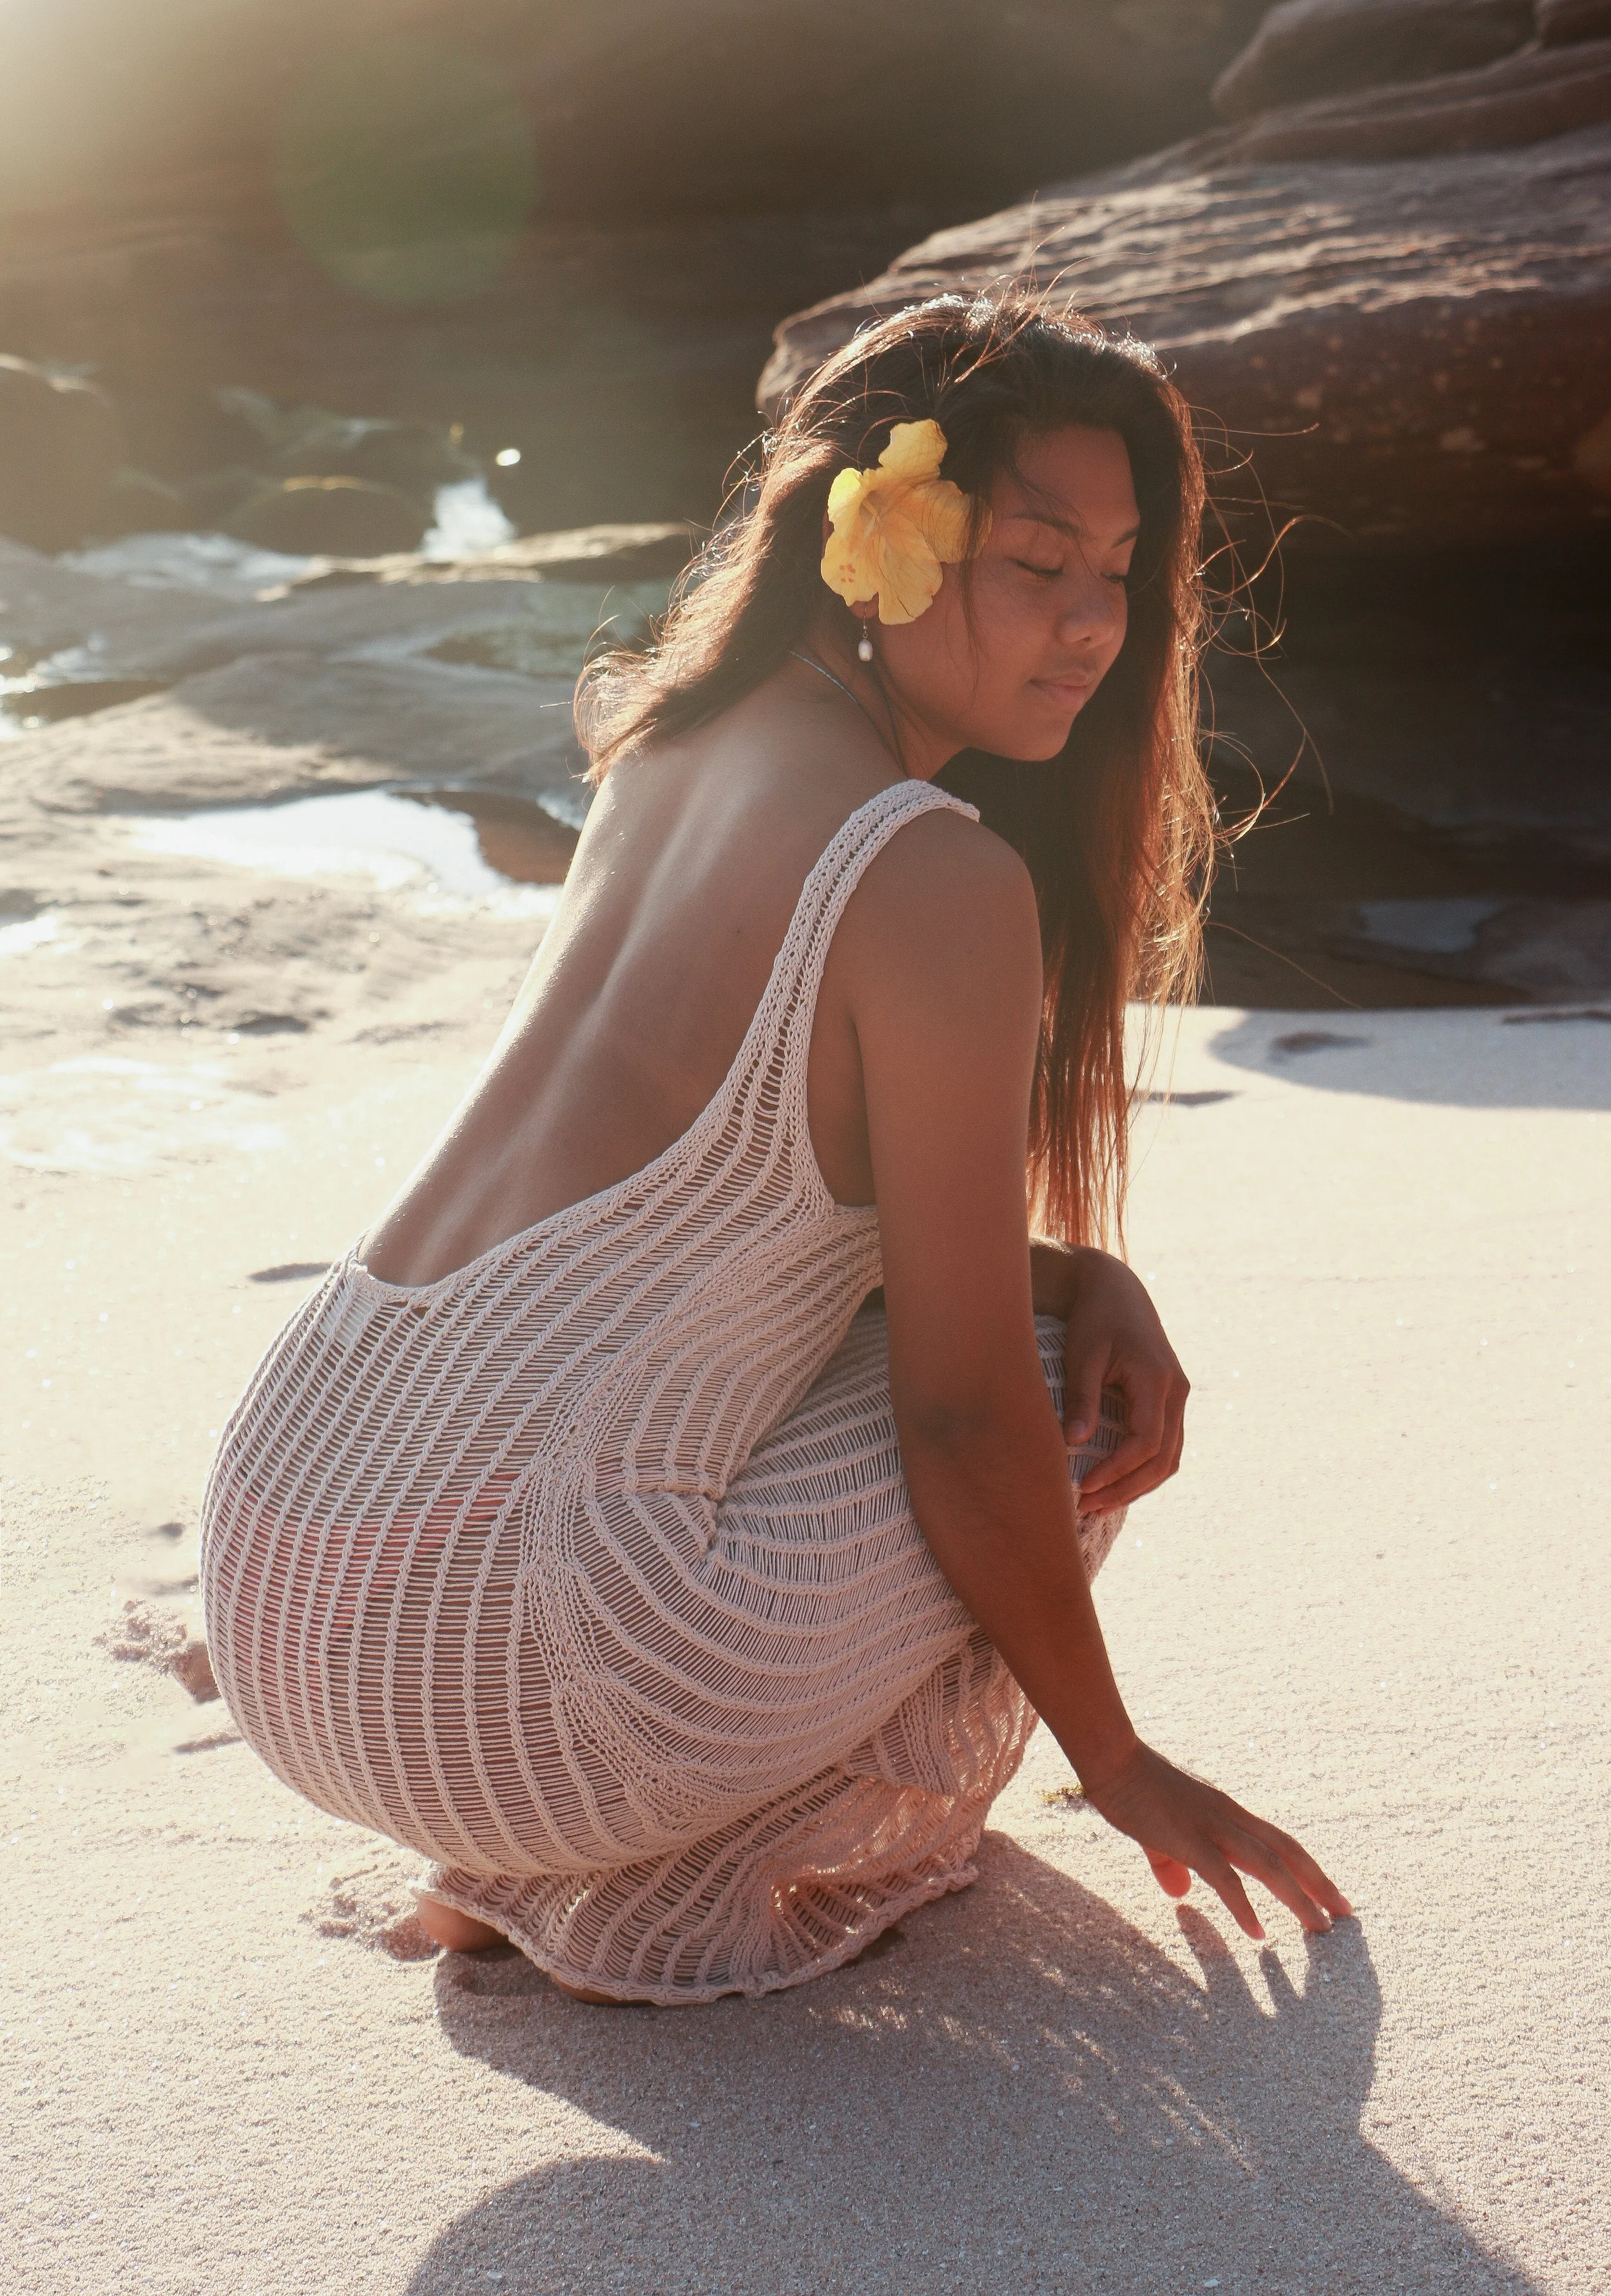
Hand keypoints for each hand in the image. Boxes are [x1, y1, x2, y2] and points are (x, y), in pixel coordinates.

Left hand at [1034, 1245, 1189, 1509]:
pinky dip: (1143, 1469)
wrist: (1114, 1289)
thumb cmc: (1093, 1319)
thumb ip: (1081, 1398)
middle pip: (1162, 1459)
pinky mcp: (1170, 1399)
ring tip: (1097, 1504)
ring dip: (1136, 1485)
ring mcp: (1178, 1397)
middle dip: (1125, 1489)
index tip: (1082, 1487)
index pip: (1145, 1442)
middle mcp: (1176, 1392)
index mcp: (1158, 1380)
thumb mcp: (1082, 1355)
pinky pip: (1166, 1446)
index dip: (1116, 1471)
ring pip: (1169, 1458)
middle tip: (1086, 1507)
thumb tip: (1073, 1443)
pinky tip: (1113, 1482)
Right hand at [1081, 1739, 1352, 1939]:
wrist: (1113, 1759)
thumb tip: (1179, 1893)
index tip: (1329, 1893)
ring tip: (1320, 1926)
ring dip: (1298, 1896)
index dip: (1306, 1867)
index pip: (1278, 1841)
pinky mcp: (1189, 1840)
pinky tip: (1258, 1932)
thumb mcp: (1158, 1831)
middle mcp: (1229, 1817)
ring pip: (1268, 1865)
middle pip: (1286, 1851)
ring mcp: (1212, 1827)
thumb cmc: (1133, 1788)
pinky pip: (1224, 1878)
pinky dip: (1243, 1907)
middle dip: (1318, 1883)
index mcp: (1226, 1813)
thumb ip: (1171, 1862)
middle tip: (1346, 1913)